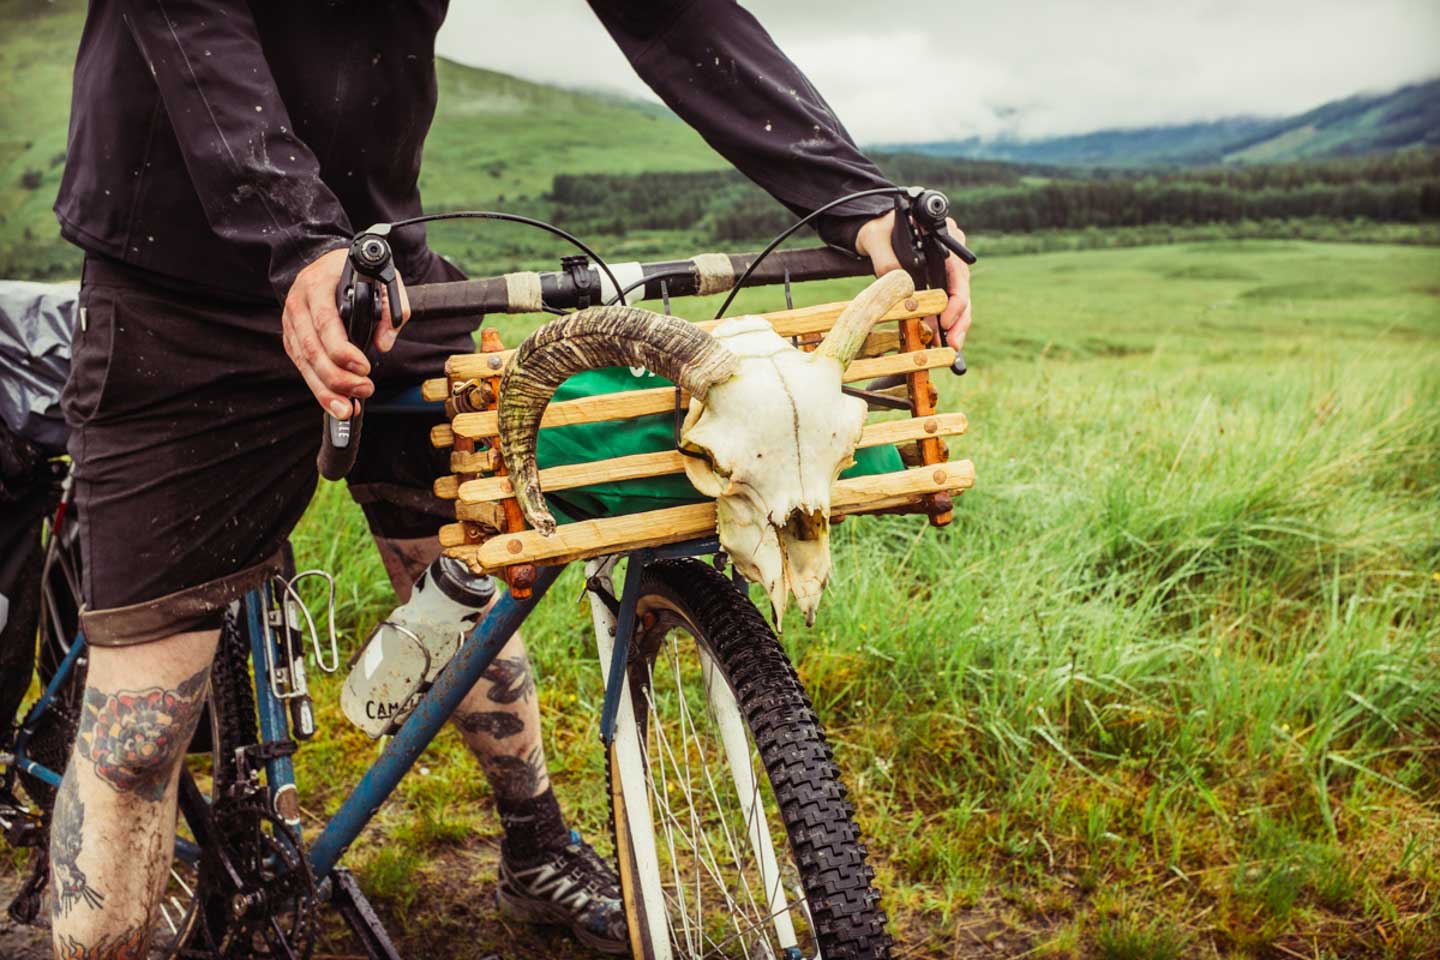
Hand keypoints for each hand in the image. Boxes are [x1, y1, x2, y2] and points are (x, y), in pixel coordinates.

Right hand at [281, 247, 409, 418]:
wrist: (326, 264)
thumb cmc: (357, 273)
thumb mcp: (382, 280)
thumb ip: (391, 309)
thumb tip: (384, 344)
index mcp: (318, 285)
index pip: (325, 322)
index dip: (342, 351)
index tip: (364, 369)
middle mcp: (298, 304)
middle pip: (312, 349)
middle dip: (338, 378)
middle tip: (364, 390)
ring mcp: (291, 322)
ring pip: (304, 363)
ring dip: (326, 390)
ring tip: (348, 409)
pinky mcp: (291, 338)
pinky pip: (302, 366)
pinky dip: (318, 387)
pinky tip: (335, 402)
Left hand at [854, 211, 972, 350]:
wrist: (875, 232)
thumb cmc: (878, 230)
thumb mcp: (877, 241)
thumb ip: (886, 261)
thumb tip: (899, 287)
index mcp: (944, 236)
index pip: (958, 272)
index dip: (955, 299)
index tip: (944, 320)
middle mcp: (952, 253)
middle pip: (963, 290)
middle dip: (960, 319)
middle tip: (953, 343)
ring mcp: (947, 269)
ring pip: (959, 301)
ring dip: (955, 326)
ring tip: (950, 347)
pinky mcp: (939, 283)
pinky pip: (946, 304)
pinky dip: (943, 323)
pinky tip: (939, 340)